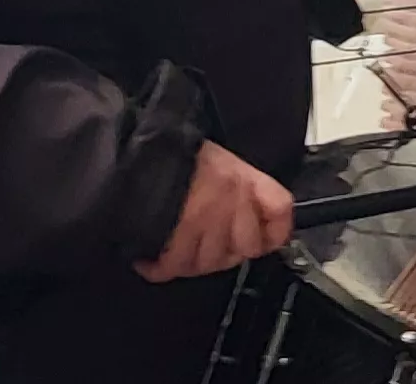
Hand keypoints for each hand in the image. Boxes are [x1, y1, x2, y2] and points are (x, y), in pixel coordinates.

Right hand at [135, 141, 293, 282]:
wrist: (136, 148)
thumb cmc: (174, 153)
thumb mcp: (215, 159)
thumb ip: (236, 186)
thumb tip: (244, 216)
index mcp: (243, 176)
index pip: (279, 209)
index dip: (276, 231)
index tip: (266, 240)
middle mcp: (230, 199)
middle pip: (245, 248)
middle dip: (227, 253)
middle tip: (207, 247)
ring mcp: (204, 219)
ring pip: (209, 262)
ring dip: (193, 263)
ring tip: (177, 253)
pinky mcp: (175, 234)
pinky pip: (175, 266)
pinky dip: (161, 268)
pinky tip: (153, 261)